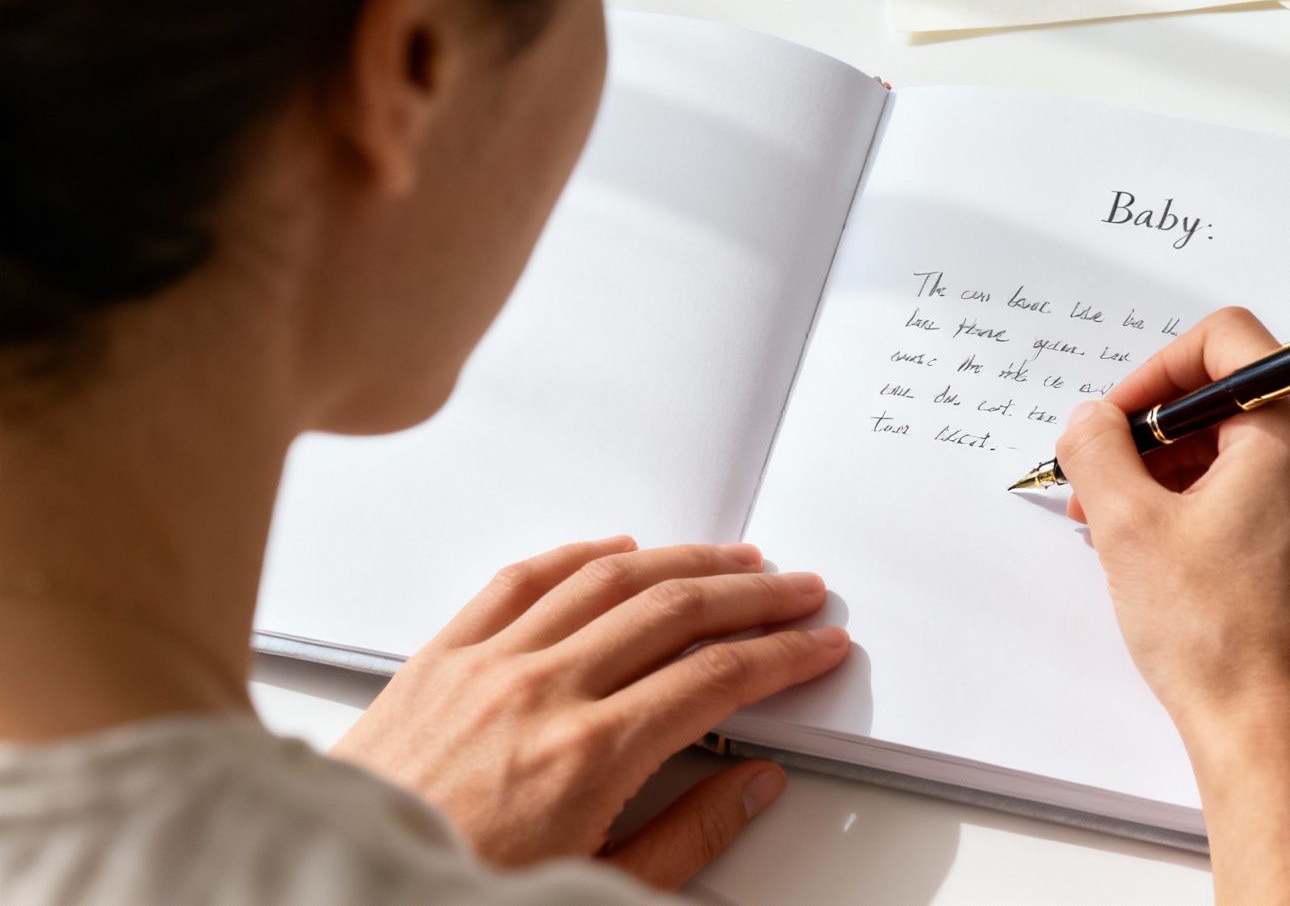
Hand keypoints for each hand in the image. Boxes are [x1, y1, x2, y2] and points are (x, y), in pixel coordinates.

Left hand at [332, 537, 847, 887]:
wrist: (339, 894)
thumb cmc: (456, 887)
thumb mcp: (595, 886)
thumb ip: (689, 834)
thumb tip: (755, 786)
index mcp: (587, 757)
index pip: (716, 679)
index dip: (782, 656)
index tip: (817, 645)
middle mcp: (539, 694)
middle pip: (676, 612)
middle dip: (754, 595)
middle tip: (799, 592)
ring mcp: (486, 665)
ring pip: (608, 578)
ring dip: (685, 560)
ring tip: (733, 560)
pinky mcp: (440, 656)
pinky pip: (521, 579)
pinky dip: (581, 555)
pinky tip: (617, 551)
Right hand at [1054, 307, 1289, 903]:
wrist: (1280, 739)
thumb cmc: (1222, 643)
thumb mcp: (1128, 528)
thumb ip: (1098, 449)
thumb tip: (1091, 421)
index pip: (1225, 341)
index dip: (1153, 372)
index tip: (1116, 422)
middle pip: (1238, 399)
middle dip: (1160, 434)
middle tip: (1105, 484)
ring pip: (1255, 450)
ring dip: (1185, 472)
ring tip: (1129, 529)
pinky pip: (1278, 494)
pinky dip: (1223, 505)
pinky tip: (1176, 554)